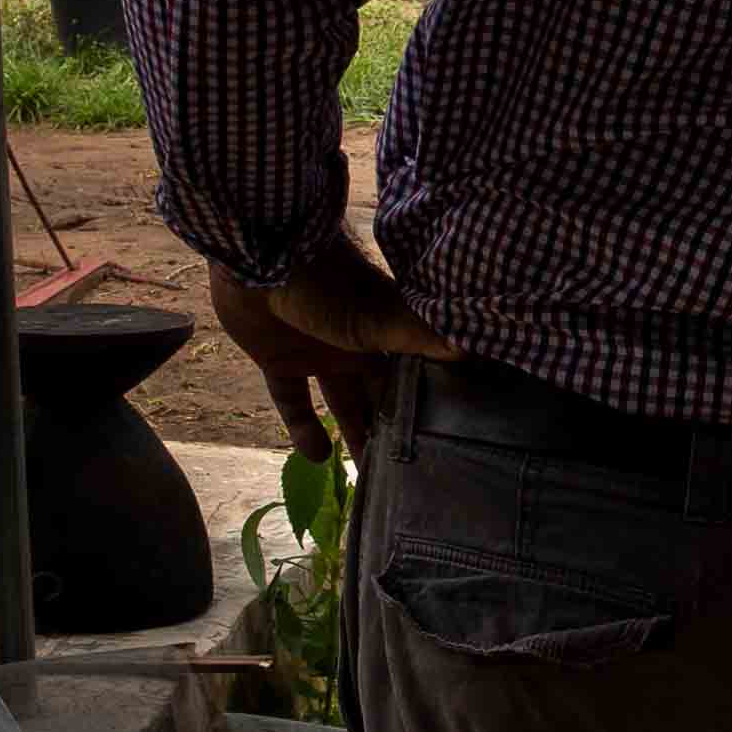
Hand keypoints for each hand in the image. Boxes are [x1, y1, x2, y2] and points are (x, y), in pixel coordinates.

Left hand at [208, 237, 460, 455]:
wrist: (259, 258)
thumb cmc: (326, 285)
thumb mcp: (377, 318)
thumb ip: (420, 336)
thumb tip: (472, 349)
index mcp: (387, 331)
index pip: (415, 373)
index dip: (427, 404)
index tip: (446, 438)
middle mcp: (357, 344)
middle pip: (380, 393)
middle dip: (391, 426)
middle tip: (407, 469)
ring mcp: (317, 352)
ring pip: (341, 401)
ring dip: (352, 433)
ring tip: (366, 473)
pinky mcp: (278, 359)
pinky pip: (293, 401)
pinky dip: (303, 429)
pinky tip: (317, 458)